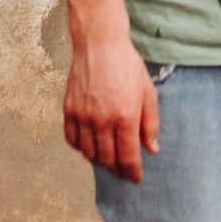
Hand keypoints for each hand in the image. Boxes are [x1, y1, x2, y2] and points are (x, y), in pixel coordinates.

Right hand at [64, 19, 159, 179]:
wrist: (100, 43)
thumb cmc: (127, 65)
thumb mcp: (148, 92)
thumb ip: (150, 123)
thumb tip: (152, 149)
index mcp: (125, 116)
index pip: (128, 157)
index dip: (132, 172)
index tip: (136, 178)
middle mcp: (102, 120)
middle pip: (107, 160)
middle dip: (117, 170)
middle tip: (124, 172)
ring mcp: (83, 115)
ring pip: (88, 153)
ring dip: (100, 162)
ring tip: (109, 161)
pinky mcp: (69, 109)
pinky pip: (72, 139)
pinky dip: (81, 148)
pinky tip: (90, 146)